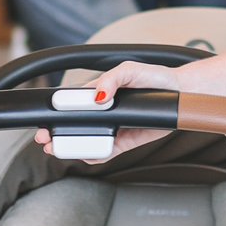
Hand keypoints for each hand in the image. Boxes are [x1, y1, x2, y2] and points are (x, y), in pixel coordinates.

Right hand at [31, 56, 170, 159]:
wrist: (180, 92)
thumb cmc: (155, 78)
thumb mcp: (129, 70)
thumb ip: (111, 80)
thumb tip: (97, 96)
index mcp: (99, 93)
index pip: (71, 106)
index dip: (56, 116)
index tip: (45, 124)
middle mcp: (103, 112)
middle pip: (74, 127)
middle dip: (57, 136)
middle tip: (47, 142)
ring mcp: (113, 127)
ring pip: (87, 142)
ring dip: (73, 148)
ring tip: (64, 150)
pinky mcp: (126, 141)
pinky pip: (106, 152)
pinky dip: (95, 155)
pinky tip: (88, 155)